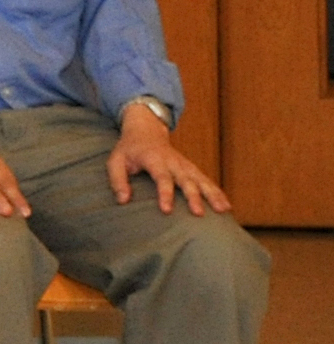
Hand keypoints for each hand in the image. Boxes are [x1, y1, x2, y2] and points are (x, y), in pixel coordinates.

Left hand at [108, 110, 230, 217]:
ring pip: (201, 179)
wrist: (146, 130)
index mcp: (154, 159)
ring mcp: (185, 165)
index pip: (161, 177)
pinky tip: (226, 206)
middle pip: (186, 180)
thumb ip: (117, 180)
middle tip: (198, 213)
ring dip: (212, 194)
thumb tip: (123, 201)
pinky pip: (206, 180)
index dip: (164, 193)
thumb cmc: (129, 149)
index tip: (167, 210)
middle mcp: (173, 162)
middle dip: (193, 197)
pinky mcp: (191, 168)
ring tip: (223, 210)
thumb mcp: (116, 161)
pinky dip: (217, 192)